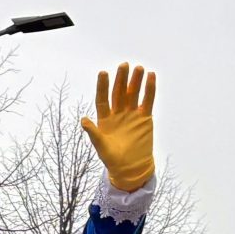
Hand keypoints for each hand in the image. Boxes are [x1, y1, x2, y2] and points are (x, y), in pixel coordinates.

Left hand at [77, 62, 157, 191]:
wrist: (131, 168)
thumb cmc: (113, 159)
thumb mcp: (101, 146)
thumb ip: (93, 133)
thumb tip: (83, 120)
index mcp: (105, 119)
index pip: (103, 99)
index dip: (102, 87)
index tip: (103, 73)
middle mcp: (118, 113)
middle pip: (119, 92)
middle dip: (121, 79)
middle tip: (123, 65)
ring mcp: (132, 114)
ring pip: (134, 94)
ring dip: (136, 81)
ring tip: (139, 68)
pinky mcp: (145, 118)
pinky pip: (148, 100)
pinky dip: (150, 89)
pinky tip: (151, 76)